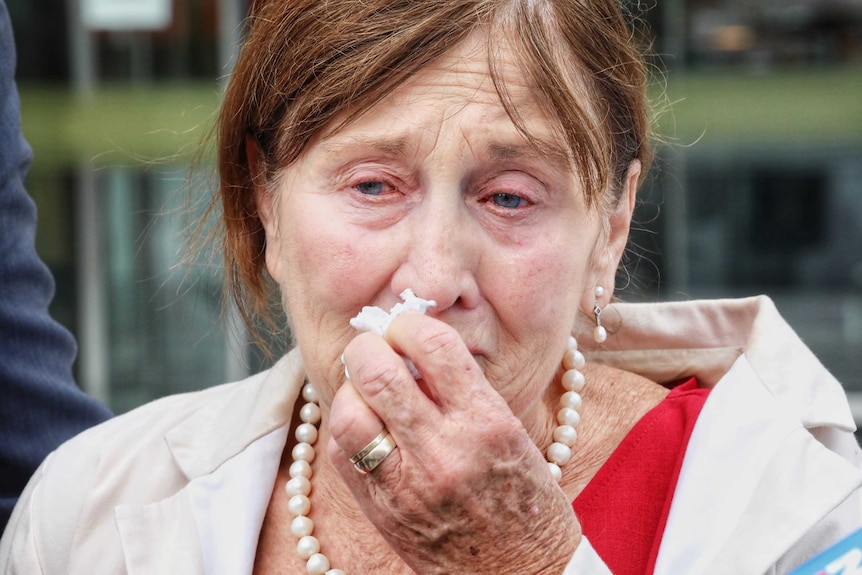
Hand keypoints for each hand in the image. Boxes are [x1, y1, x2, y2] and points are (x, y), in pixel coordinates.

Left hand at [330, 312, 580, 573]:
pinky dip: (345, 427)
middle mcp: (444, 450)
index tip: (405, 327)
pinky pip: (341, 453)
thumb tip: (412, 348)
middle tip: (374, 348)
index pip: (434, 346)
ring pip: (348, 413)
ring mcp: (408, 484)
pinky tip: (363, 424)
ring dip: (350, 389)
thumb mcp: (512, 433)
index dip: (409, 323)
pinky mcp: (384, 510)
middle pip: (377, 373)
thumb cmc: (526, 500)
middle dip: (367, 347)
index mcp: (487, 422)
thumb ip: (463, 390)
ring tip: (364, 388)